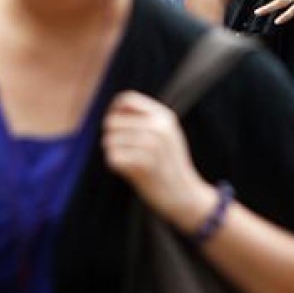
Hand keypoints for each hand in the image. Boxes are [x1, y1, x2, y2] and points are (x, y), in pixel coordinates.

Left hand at [102, 91, 213, 231]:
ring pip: (109, 140)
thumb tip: (114, 110)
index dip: (114, 110)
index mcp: (164, 116)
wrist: (184, 193)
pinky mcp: (144, 164)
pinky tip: (130, 171)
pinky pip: (113, 158)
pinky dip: (116, 166)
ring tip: (129, 161)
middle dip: (111, 136)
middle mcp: (159, 127)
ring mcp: (152, 145)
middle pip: (112, 121)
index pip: (126, 99)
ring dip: (113, 152)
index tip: (117, 126)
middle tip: (123, 149)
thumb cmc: (169, 164)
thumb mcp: (167, 134)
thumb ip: (146, 120)